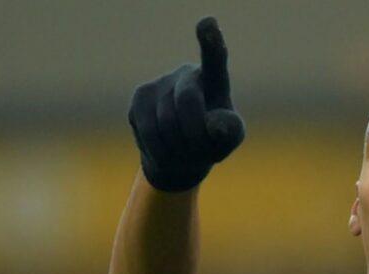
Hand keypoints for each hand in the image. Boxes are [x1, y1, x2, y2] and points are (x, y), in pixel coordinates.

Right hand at [127, 17, 245, 191]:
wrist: (181, 153)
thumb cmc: (213, 138)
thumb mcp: (229, 137)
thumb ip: (229, 130)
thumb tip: (214, 126)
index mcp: (215, 79)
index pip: (215, 59)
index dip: (211, 42)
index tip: (209, 24)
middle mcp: (187, 73)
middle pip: (187, 101)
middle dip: (194, 134)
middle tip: (201, 154)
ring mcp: (160, 82)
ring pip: (165, 121)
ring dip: (178, 148)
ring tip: (185, 154)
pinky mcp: (140, 98)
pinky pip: (149, 131)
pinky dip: (161, 150)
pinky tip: (166, 150)